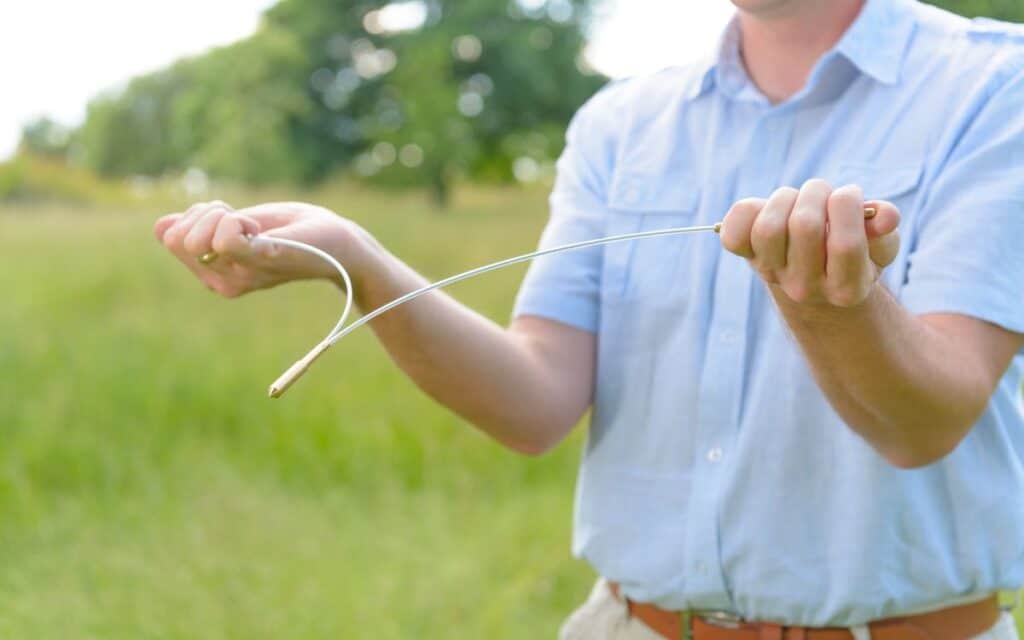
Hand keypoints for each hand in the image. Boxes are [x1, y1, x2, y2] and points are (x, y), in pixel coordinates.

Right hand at [154, 200, 373, 297]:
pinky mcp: (265, 261)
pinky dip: (235, 223)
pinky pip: (227, 241)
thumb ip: (203, 227)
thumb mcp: (240, 223)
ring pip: (197, 237)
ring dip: (224, 214)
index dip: (196, 215)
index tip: (231, 216)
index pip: (170, 236)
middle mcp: (222, 282)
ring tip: (257, 226)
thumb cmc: (294, 230)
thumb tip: (161, 227)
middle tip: (244, 219)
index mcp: (214, 272)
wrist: (340, 242)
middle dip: (204, 213)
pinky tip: (260, 229)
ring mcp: (242, 276)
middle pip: (177, 238)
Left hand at [719, 180, 900, 307]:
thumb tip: (886, 216)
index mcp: (846, 288)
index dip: (848, 205)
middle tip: (823, 193)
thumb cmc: (853, 252)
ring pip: (768, 227)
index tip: (850, 195)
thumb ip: (885, 230)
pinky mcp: (747, 258)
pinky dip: (748, 210)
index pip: (845, 244)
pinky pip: (734, 232)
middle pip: (805, 226)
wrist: (815, 278)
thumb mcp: (879, 245)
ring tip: (799, 200)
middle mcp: (805, 288)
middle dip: (817, 193)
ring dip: (786, 198)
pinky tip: (768, 210)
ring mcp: (772, 274)